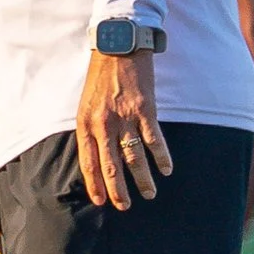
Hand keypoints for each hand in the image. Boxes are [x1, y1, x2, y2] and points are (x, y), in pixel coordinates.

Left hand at [75, 51, 171, 209]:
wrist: (118, 46)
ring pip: (134, 158)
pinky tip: (166, 170)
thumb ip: (91, 128)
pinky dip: (161, 157)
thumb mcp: (87, 103)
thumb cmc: (101, 76)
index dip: (96, 184)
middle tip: (125, 206)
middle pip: (111, 165)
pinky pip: (154, 140)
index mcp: (86, 123)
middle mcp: (104, 124)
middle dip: (119, 190)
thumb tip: (97, 154)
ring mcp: (125, 118)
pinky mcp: (145, 110)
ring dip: (143, 179)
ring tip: (149, 194)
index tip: (102, 201)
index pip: (89, 162)